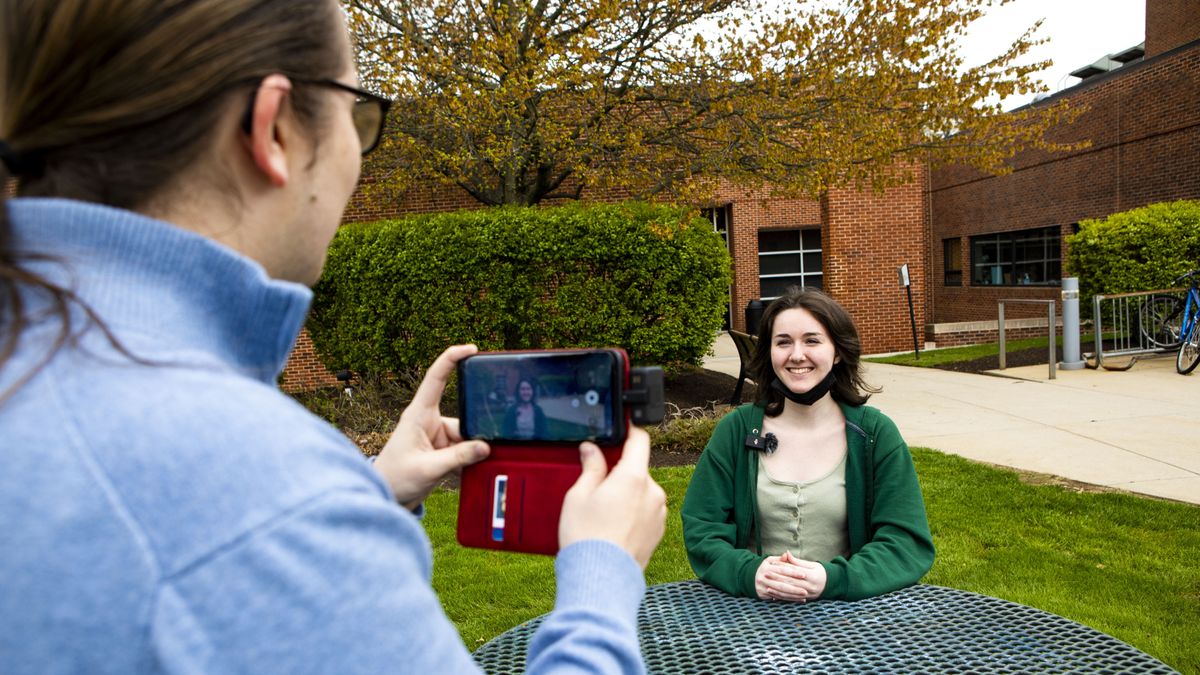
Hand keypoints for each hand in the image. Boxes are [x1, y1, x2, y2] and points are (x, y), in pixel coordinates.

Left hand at [373, 345, 489, 509]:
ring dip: (467, 453)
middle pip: (462, 418)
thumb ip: (458, 458)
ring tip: (455, 471)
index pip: (436, 378)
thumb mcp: (428, 468)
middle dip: (471, 436)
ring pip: (465, 437)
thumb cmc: (395, 478)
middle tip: (472, 454)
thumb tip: (485, 447)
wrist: (386, 498)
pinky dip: (466, 461)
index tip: (472, 349)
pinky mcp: (440, 450)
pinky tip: (461, 474)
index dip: (452, 358)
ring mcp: (435, 436)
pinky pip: (462, 449)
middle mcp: (428, 421)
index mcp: (419, 415)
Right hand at [558, 427, 666, 568]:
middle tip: (595, 486)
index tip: (622, 428)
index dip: (630, 431)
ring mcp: (659, 514)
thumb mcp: (579, 495)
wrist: (601, 580)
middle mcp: (653, 492)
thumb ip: (590, 467)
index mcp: (634, 477)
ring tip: (602, 514)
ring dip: (627, 495)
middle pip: (638, 469)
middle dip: (619, 473)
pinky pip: (646, 513)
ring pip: (642, 492)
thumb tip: (592, 449)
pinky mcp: (658, 533)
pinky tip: (613, 528)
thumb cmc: (587, 537)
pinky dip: (633, 514)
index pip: (640, 440)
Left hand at [754, 551, 827, 601]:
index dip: (782, 568)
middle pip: (790, 582)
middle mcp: (809, 586)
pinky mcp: (805, 599)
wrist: (831, 584)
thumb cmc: (820, 572)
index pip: (794, 571)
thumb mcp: (812, 564)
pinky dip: (782, 598)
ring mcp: (807, 594)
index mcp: (811, 575)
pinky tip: (774, 596)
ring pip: (790, 593)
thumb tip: (786, 553)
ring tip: (767, 587)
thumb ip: (797, 561)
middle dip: (777, 579)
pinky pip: (791, 599)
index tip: (772, 564)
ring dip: (777, 591)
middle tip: (766, 574)